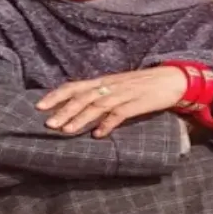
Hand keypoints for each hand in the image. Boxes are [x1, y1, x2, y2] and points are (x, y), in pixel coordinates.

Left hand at [37, 66, 187, 137]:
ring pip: (97, 105)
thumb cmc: (145, 84)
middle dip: (65, 110)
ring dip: (81, 118)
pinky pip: (120, 114)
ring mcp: (124, 94)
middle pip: (83, 97)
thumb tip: (82, 107)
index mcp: (104, 81)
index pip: (75, 86)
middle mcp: (111, 86)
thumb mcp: (120, 85)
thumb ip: (102, 94)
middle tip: (49, 124)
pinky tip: (98, 134)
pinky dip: (108, 124)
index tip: (39, 106)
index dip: (57, 95)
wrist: (173, 79)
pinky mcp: (138, 103)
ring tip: (67, 130)